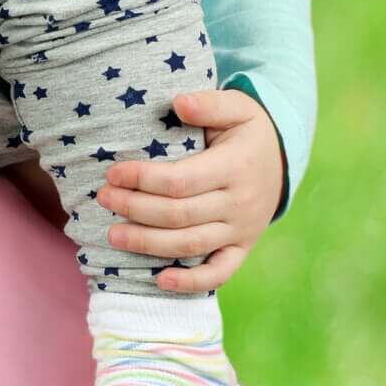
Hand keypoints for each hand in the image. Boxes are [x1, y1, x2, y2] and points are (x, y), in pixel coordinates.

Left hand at [97, 90, 285, 292]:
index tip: (113, 173)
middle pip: (179, 215)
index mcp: (236, 167)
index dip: (143, 179)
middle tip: (104, 199)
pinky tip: (160, 281)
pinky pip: (219, 273)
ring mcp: (242, 230)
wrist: (282, 161)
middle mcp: (240, 203)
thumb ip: (208, 103)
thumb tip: (178, 102)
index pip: (181, 181)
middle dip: (136, 209)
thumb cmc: (247, 131)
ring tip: (112, 235)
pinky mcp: (242, 249)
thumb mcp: (237, 107)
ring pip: (190, 244)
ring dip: (148, 243)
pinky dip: (191, 283)